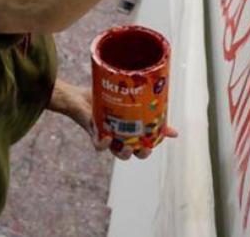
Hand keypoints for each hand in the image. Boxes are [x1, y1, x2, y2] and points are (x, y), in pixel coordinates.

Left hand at [49, 80, 178, 160]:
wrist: (78, 96)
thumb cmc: (104, 99)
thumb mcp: (130, 103)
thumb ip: (148, 108)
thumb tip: (171, 122)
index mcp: (127, 131)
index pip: (143, 142)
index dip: (152, 144)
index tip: (163, 138)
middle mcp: (118, 137)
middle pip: (133, 153)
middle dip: (141, 154)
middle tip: (146, 148)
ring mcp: (106, 136)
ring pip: (116, 153)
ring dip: (124, 153)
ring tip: (128, 148)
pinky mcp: (93, 134)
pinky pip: (99, 145)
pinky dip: (104, 144)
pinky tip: (109, 137)